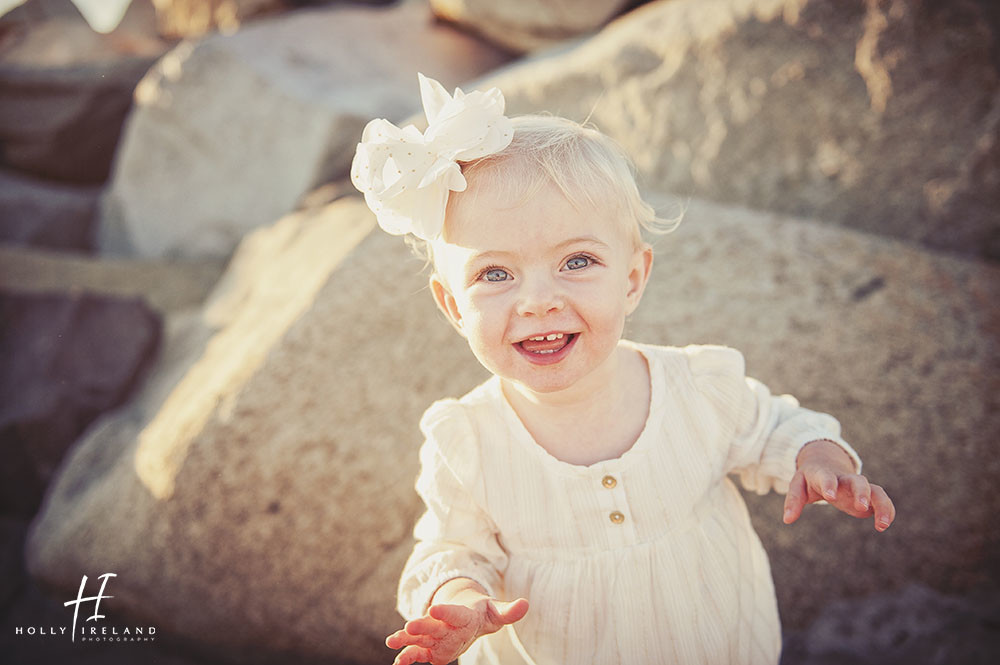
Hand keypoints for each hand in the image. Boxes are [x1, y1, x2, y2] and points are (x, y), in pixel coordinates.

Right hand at [386, 582, 528, 664]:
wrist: (465, 612)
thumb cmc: (483, 613)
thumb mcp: (496, 612)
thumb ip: (508, 611)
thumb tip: (526, 604)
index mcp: (463, 616)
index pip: (454, 613)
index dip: (446, 612)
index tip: (435, 609)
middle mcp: (445, 625)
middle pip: (433, 626)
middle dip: (422, 627)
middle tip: (409, 626)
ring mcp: (436, 635)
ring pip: (420, 637)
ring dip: (406, 639)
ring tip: (391, 640)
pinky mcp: (430, 647)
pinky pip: (417, 652)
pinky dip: (407, 656)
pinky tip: (397, 662)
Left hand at [782, 440, 894, 531]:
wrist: (826, 463)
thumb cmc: (810, 478)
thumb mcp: (798, 486)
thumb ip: (793, 501)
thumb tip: (787, 520)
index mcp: (824, 474)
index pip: (826, 477)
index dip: (829, 484)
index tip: (831, 496)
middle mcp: (844, 479)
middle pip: (857, 480)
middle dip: (860, 492)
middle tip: (860, 507)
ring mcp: (858, 486)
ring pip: (874, 490)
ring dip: (880, 505)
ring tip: (882, 524)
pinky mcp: (868, 495)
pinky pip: (882, 499)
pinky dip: (887, 510)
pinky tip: (884, 524)